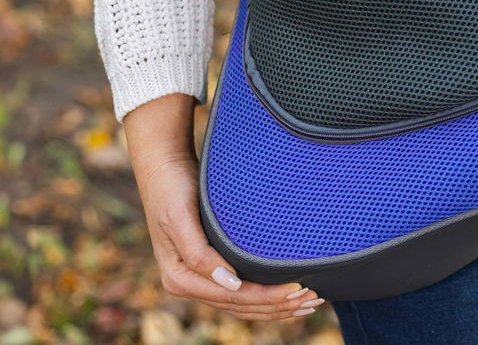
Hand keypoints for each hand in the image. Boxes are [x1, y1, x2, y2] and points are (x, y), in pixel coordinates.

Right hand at [124, 94, 323, 319]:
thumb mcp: (181, 218)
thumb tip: (229, 283)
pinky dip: (265, 299)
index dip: (267, 297)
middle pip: (240, 306)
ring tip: (309, 304)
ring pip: (242, 305)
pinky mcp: (210, 270)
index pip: (232, 297)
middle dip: (278, 305)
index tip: (298, 288)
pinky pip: (240, 295)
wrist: (164, 170)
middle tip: (313, 300)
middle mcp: (188, 284)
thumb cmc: (173, 190)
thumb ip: (200, 254)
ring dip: (276, 307)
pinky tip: (289, 298)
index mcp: (179, 278)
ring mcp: (199, 280)